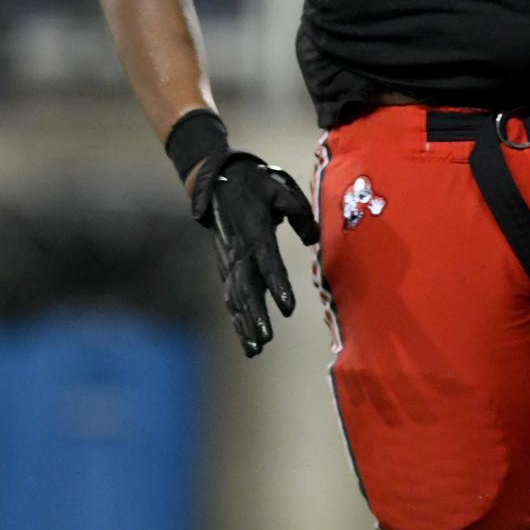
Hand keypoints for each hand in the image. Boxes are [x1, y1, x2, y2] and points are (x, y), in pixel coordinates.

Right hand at [192, 153, 318, 357]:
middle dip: (256, 315)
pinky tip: (247, 340)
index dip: (278, 286)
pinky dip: (238, 319)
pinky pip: (231, 297)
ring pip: (236, 298)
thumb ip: (299, 212)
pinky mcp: (226, 268)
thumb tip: (313, 238)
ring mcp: (229, 261)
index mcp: (255, 232)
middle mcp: (239, 251)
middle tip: (266, 339)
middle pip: (247, 288)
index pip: (268, 263)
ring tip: (256, 349)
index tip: (288, 307)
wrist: (217, 181)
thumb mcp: (280, 189)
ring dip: (245, 324)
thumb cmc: (254, 184)